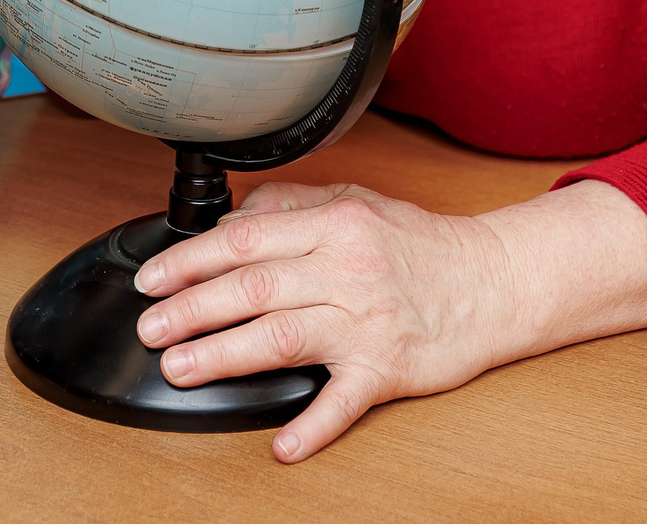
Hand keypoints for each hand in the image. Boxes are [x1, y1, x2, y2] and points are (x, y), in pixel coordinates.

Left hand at [132, 178, 646, 461]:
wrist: (496, 281)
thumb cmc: (423, 245)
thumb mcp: (358, 203)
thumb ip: (294, 206)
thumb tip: (234, 218)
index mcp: (334, 223)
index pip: (246, 239)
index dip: (191, 259)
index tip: (152, 278)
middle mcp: (347, 268)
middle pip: (254, 287)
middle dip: (192, 308)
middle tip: (150, 327)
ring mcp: (368, 320)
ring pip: (283, 336)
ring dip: (224, 355)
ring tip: (181, 367)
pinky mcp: (389, 368)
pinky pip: (345, 400)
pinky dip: (313, 426)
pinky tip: (282, 445)